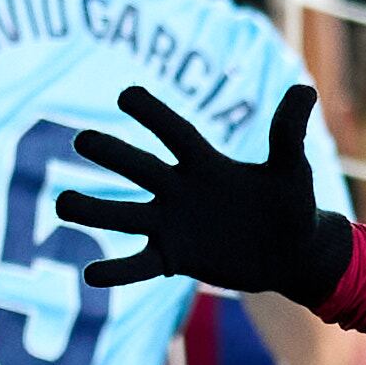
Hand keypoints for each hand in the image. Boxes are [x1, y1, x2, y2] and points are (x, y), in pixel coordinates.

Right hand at [62, 82, 356, 303]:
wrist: (292, 253)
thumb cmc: (291, 205)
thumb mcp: (292, 170)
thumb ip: (288, 133)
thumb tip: (304, 89)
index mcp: (204, 163)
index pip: (174, 133)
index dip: (153, 114)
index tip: (126, 95)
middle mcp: (179, 189)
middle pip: (138, 166)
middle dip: (112, 154)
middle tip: (81, 140)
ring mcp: (172, 224)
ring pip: (124, 214)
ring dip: (93, 210)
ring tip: (61, 205)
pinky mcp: (173, 258)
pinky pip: (138, 264)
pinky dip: (116, 271)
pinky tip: (90, 275)